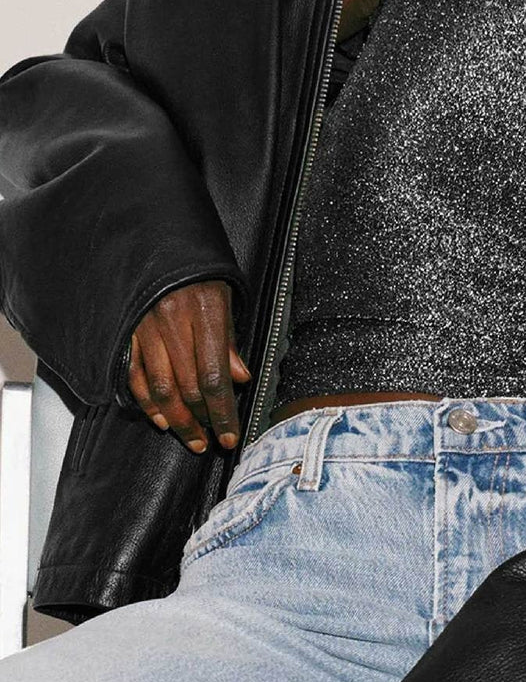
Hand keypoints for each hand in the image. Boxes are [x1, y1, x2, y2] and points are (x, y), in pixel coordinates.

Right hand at [127, 279, 251, 452]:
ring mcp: (145, 327)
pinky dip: (147, 402)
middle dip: (201, 421)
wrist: (155, 239)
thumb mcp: (224, 296)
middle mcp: (172, 321)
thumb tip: (241, 379)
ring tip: (190, 438)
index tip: (230, 436)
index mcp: (204, 311)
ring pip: (160, 387)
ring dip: (176, 420)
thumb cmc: (198, 270)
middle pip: (187, 387)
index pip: (214, 376)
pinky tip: (159, 419)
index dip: (223, 413)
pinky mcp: (127, 330)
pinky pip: (136, 374)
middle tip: (210, 442)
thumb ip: (230, 340)